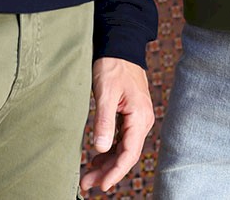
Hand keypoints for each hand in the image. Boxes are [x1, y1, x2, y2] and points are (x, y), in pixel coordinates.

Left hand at [79, 56, 154, 193]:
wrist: (120, 44)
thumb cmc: (113, 65)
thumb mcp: (106, 92)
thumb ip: (104, 121)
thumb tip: (100, 148)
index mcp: (140, 117)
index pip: (129, 153)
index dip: (115, 172)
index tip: (102, 185)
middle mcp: (142, 120)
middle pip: (126, 154)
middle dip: (108, 171)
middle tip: (87, 184)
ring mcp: (137, 117)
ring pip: (123, 147)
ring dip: (107, 162)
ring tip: (88, 175)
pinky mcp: (130, 113)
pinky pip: (122, 138)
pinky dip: (110, 149)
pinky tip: (97, 156)